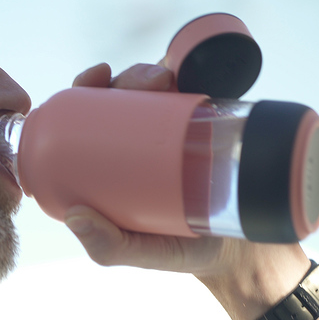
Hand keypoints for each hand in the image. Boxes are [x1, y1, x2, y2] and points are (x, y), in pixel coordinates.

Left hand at [65, 63, 311, 319]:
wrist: (244, 252)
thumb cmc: (182, 252)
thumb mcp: (141, 253)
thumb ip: (109, 247)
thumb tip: (74, 216)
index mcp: (114, 166)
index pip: (90, 119)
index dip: (85, 90)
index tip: (95, 78)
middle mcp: (142, 144)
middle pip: (124, 97)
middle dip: (127, 77)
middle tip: (147, 84)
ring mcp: (176, 135)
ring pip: (158, 92)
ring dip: (153, 71)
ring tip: (165, 78)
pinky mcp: (208, 130)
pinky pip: (194, 95)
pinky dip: (187, 72)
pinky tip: (181, 66)